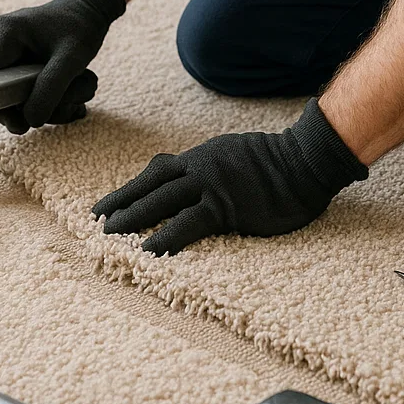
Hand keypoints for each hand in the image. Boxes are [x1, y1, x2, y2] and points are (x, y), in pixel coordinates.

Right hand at [0, 0, 125, 133]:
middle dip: (29, 108)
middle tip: (65, 107)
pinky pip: (20, 91)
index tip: (23, 124)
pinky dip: (45, 98)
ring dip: (45, 105)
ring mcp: (2, 52)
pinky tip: (68, 93)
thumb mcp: (72, 59)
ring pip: (10, 97)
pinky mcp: (12, 62)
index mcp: (4, 33)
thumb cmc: (81, 28)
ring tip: (76, 94)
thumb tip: (29, 121)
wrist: (87, 12)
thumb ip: (51, 89)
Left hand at [92, 97, 368, 254]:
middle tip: (98, 220)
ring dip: (134, 217)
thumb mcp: (234, 154)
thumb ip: (209, 165)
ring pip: (163, 201)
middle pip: (152, 185)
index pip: (157, 172)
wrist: (306, 161)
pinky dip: (166, 236)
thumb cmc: (277, 162)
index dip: (130, 188)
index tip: (107, 204)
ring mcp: (212, 186)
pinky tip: (147, 249)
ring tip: (110, 234)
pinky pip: (189, 223)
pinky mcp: (227, 207)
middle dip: (122, 203)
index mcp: (203, 158)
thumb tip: (187, 170)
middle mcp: (201, 168)